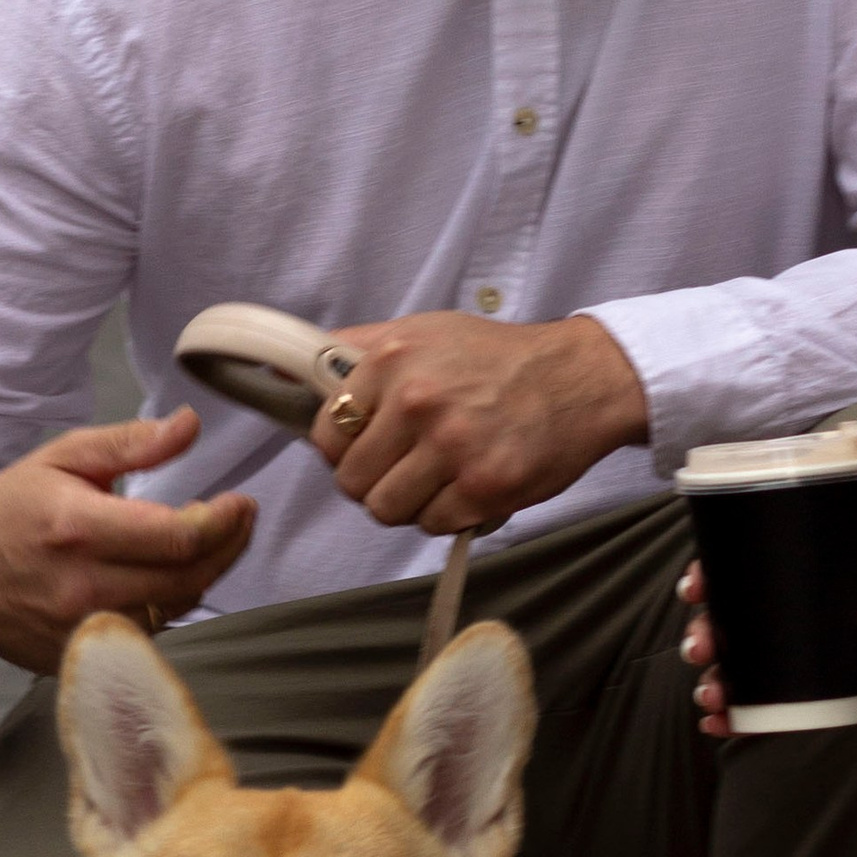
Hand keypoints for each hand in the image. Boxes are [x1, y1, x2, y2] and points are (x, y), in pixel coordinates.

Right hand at [0, 410, 254, 674]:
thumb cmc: (13, 508)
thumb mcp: (65, 457)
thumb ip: (131, 443)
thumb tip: (190, 425)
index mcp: (78, 529)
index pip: (177, 538)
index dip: (223, 522)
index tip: (242, 503)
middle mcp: (80, 587)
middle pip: (186, 579)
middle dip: (228, 547)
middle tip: (240, 520)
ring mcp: (78, 631)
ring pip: (172, 609)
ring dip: (203, 575)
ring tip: (211, 543)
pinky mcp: (77, 656)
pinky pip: (146, 633)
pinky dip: (168, 603)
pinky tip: (171, 575)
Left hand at [309, 311, 646, 532]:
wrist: (578, 379)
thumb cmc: (496, 357)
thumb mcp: (421, 331)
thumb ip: (352, 350)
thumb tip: (277, 369)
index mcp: (393, 360)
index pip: (326, 435)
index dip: (343, 448)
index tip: (367, 445)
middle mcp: (418, 402)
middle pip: (352, 480)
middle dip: (373, 480)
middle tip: (405, 465)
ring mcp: (452, 448)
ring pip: (387, 509)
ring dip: (407, 503)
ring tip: (434, 478)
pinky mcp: (484, 487)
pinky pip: (431, 524)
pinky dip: (444, 514)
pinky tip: (466, 485)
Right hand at [678, 558, 856, 738]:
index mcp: (818, 581)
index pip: (754, 571)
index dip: (716, 577)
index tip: (697, 585)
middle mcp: (806, 621)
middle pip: (738, 625)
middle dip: (707, 635)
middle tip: (701, 647)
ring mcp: (814, 664)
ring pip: (748, 671)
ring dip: (718, 681)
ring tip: (710, 694)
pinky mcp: (831, 702)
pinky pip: (777, 713)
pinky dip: (743, 720)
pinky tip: (719, 725)